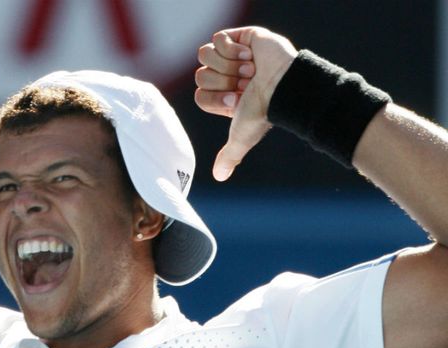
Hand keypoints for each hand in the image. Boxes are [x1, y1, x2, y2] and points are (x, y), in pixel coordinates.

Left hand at [195, 26, 297, 180]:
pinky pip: (217, 38)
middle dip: (223, 82)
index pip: (199, 95)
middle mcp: (225, 76)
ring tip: (250, 70)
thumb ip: (230, 156)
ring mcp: (231, 55)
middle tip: (245, 85)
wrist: (283, 86)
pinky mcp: (239, 36)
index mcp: (223, 96)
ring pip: (204, 56)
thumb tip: (219, 177)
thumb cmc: (264, 112)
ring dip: (229, 65)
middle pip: (199, 76)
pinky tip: (250, 55)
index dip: (215, 99)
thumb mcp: (242, 136)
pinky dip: (233, 48)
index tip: (237, 101)